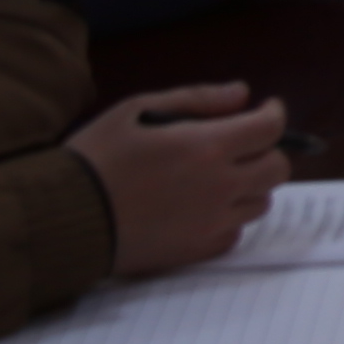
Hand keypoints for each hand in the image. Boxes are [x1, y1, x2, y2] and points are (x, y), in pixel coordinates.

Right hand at [70, 81, 290, 272]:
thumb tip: (242, 93)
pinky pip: (235, 232)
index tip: (266, 108)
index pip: (269, 128)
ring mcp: (212, 223)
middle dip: (267, 150)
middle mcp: (220, 187)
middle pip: (276, 169)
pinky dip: (228, 216)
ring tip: (217, 174)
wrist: (67, 217)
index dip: (274, 113)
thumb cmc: (97, 157)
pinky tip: (201, 205)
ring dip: (249, 184)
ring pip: (260, 202)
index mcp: (207, 147)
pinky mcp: (198, 250)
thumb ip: (197, 99)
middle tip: (242, 143)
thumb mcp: (138, 110)